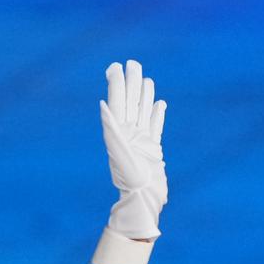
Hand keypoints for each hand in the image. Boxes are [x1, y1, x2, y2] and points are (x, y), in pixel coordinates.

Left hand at [99, 59, 167, 239]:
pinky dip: (157, 114)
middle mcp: (129, 134)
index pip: (117, 102)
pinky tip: (160, 104)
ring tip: (145, 78)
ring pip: (143, 111)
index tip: (115, 66)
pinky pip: (155, 127)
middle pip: (130, 102)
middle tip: (132, 63)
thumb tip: (103, 105)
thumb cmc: (129, 179)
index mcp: (118, 133)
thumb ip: (111, 128)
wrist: (142, 199)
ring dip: (144, 94)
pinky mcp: (153, 149)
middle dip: (131, 83)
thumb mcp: (118, 152)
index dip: (116, 84)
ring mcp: (141, 141)